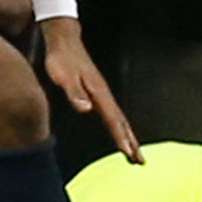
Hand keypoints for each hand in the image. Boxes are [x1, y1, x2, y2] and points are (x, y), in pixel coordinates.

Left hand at [41, 16, 140, 161]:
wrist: (64, 40)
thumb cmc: (61, 59)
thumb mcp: (63, 75)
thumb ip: (74, 92)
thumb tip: (86, 109)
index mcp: (98, 92)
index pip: (112, 119)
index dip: (120, 136)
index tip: (129, 153)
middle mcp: (104, 94)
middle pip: (121, 122)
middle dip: (131, 141)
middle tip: (140, 161)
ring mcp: (102, 93)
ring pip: (119, 118)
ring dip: (128, 136)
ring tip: (135, 153)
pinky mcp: (97, 92)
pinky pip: (113, 114)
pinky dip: (120, 126)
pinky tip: (121, 133)